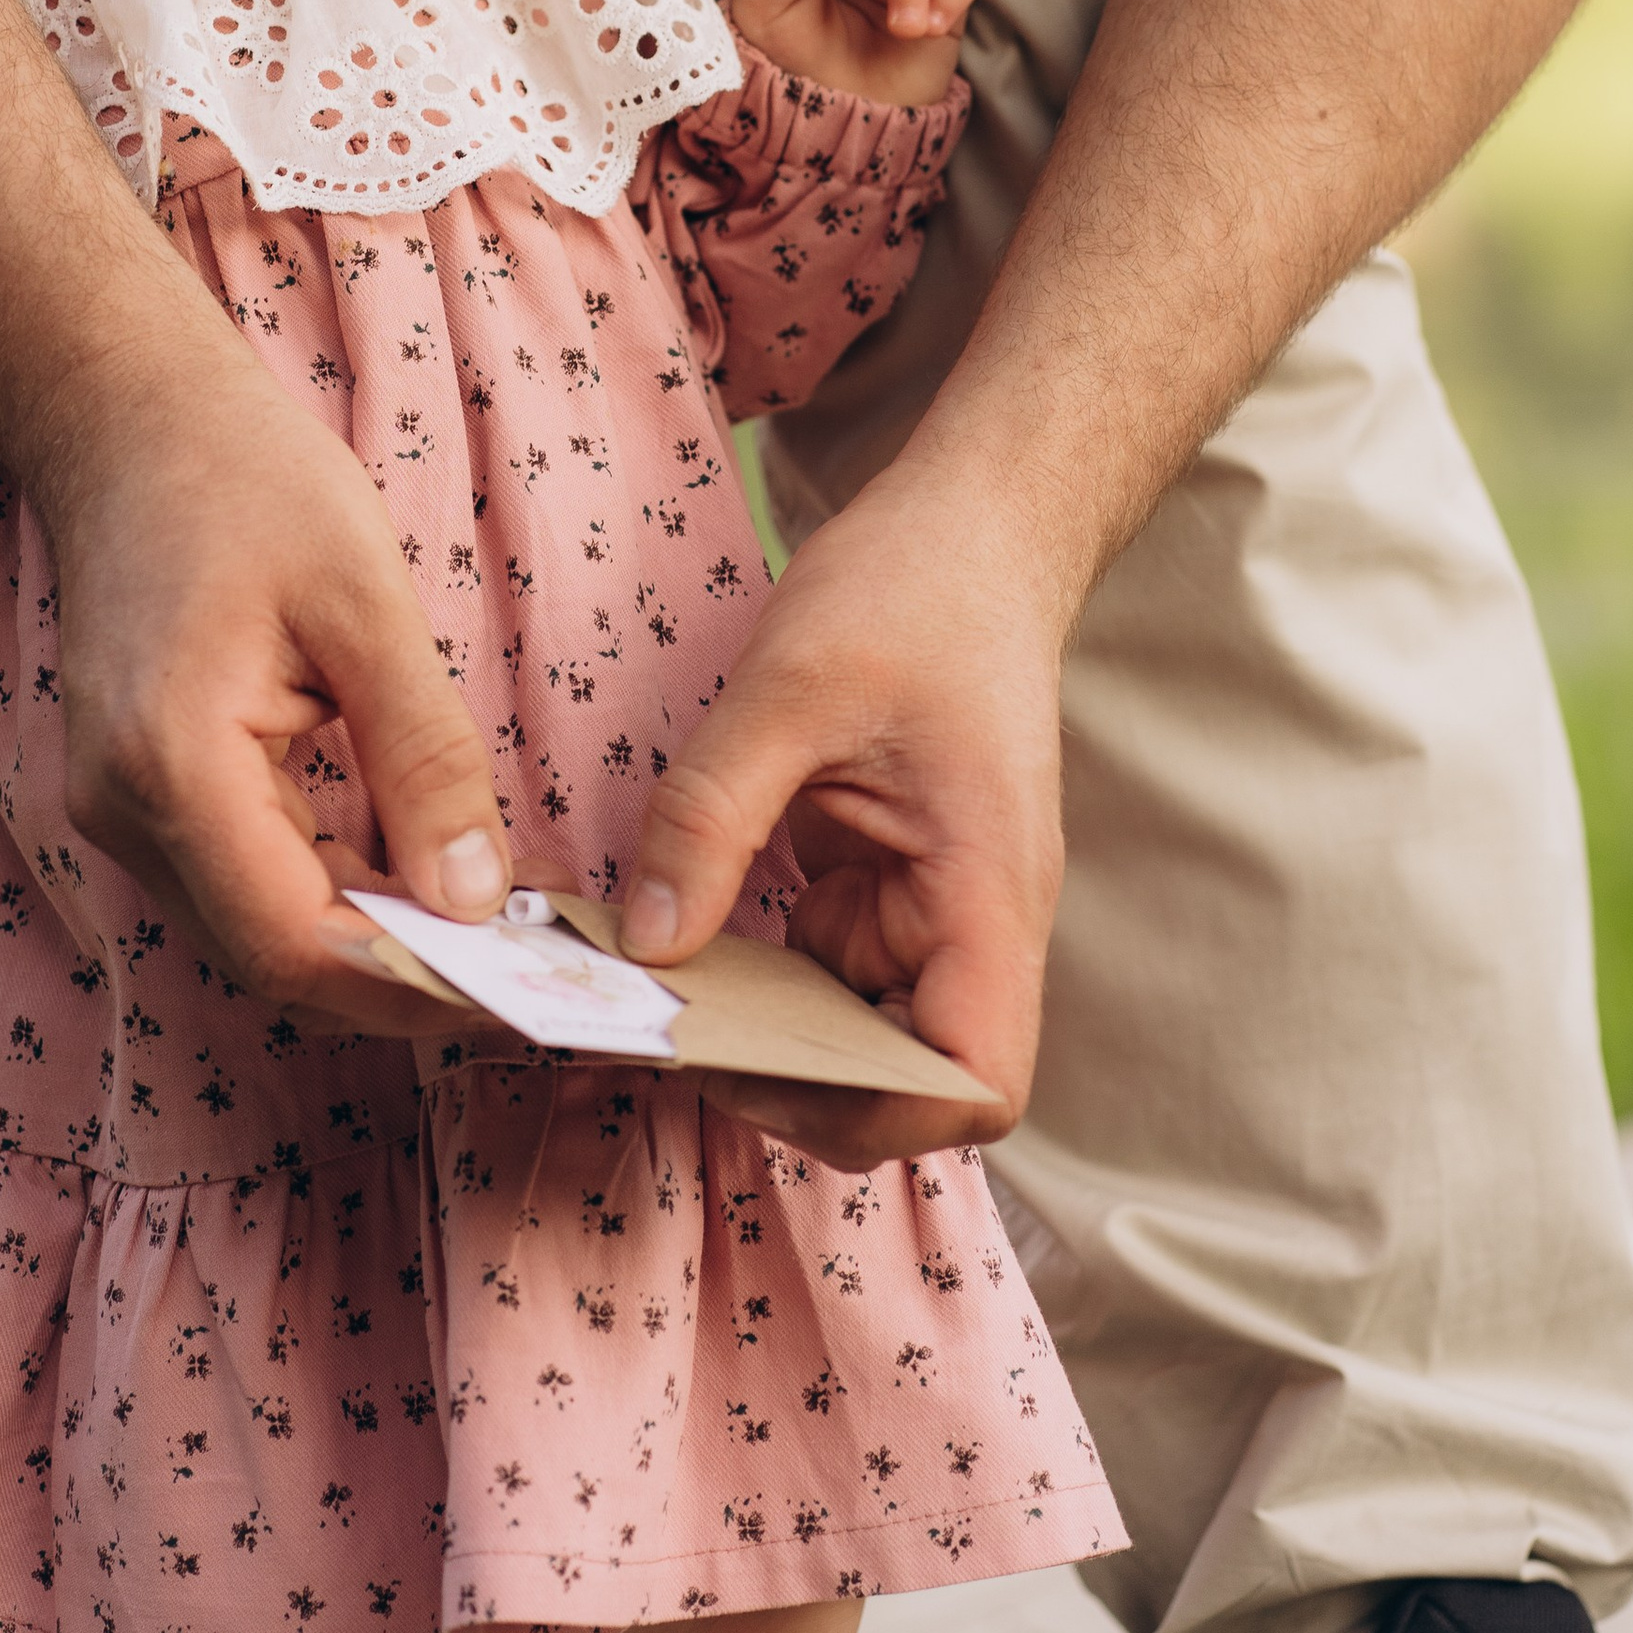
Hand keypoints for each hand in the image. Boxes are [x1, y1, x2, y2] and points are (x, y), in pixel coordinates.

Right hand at [30, 297, 514, 1040]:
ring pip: (254, 927)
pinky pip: (238, 878)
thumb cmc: (248, 482)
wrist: (130, 419)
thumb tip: (479, 901)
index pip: (292, 940)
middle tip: (524, 962)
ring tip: (486, 917)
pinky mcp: (136, 792)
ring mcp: (117, 808)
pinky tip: (406, 862)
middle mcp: (124, 811)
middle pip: (271, 954)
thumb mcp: (366, 602)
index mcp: (172, 764)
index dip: (408, 981)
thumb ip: (425, 757)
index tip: (517, 981)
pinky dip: (325, 887)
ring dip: (366, 934)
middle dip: (399, 972)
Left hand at [616, 470, 1071, 1166]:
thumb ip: (711, 817)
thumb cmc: (915, 589)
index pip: (976, 1083)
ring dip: (766, 1032)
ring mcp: (932, 904)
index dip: (878, 1111)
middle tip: (671, 1040)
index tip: (760, 1066)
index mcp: (989, 891)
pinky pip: (824, 965)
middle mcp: (973, 920)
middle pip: (906, 1078)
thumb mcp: (790, 689)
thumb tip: (644, 944)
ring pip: (854, 1028)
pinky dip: (758, 973)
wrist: (976, 521)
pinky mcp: (887, 877)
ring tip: (653, 1000)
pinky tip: (677, 939)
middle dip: (795, 1083)